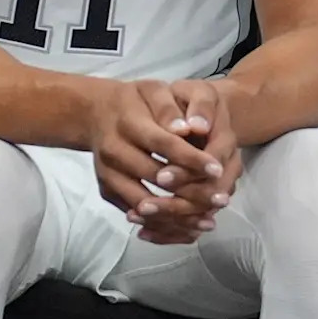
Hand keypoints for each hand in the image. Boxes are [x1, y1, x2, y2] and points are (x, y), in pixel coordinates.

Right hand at [85, 79, 231, 244]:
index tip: (216, 169)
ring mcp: (107, 173)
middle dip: (189, 190)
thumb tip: (190, 128)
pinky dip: (159, 224)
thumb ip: (169, 108)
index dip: (190, 158)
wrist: (97, 113)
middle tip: (220, 200)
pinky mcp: (106, 189)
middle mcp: (113, 151)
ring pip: (142, 201)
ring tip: (207, 222)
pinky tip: (186, 228)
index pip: (163, 143)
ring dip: (176, 215)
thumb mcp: (154, 90)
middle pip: (153, 176)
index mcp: (128, 123)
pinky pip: (133, 211)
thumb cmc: (135, 100)